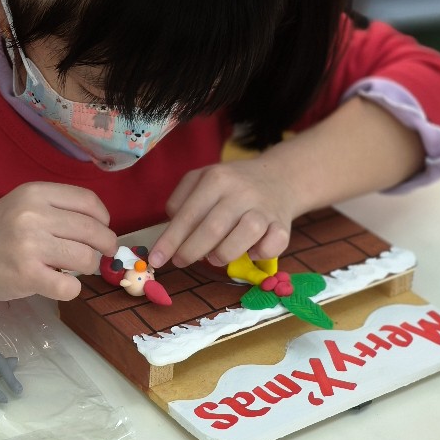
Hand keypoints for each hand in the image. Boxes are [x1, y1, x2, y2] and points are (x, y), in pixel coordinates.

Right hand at [0, 182, 117, 301]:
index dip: (104, 218)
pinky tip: (61, 285)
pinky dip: (72, 289)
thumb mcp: (23, 204)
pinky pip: (69, 286)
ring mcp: (30, 246)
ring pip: (86, 257)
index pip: (88, 201)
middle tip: (100, 254)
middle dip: (104, 245)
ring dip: (88, 267)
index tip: (103, 229)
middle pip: (92, 230)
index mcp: (36, 193)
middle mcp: (34, 215)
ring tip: (75, 269)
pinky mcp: (27, 275)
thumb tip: (100, 227)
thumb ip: (56, 209)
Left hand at [148, 155, 297, 268]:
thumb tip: (171, 232)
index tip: (156, 259)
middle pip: (213, 227)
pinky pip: (273, 244)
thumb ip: (181, 201)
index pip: (188, 213)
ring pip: (246, 233)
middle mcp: (241, 191)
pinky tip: (250, 252)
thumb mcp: (202, 179)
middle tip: (181, 261)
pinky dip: (260, 253)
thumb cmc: (232, 185)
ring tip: (214, 257)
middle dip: (191, 251)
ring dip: (224, 253)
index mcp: (217, 178)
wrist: (278, 178)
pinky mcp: (283, 225)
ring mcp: (264, 208)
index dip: (170, 240)